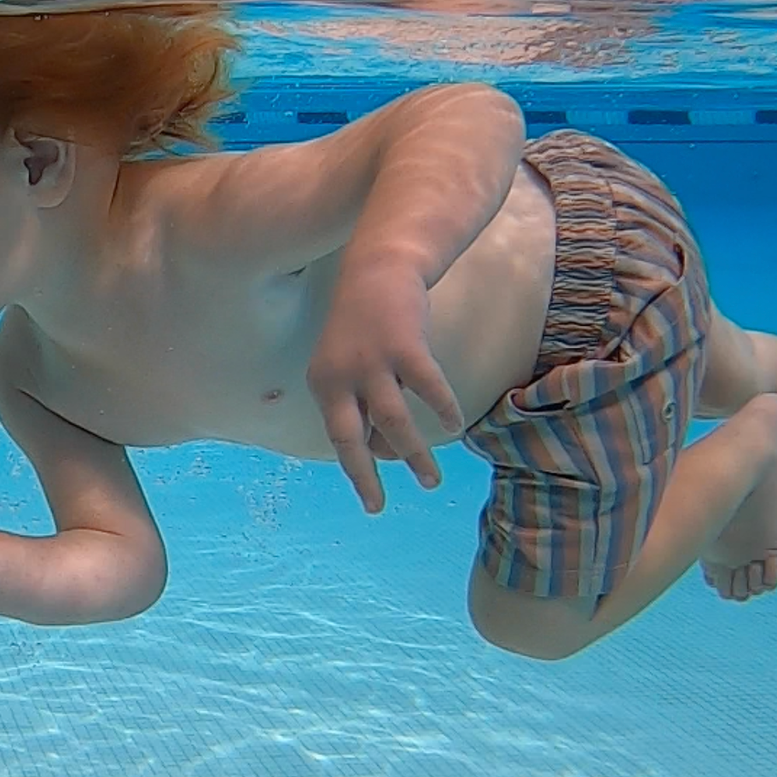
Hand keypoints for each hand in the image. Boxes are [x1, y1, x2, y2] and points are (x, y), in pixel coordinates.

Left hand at [306, 260, 464, 513]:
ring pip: (393, 421)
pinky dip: (442, 408)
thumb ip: (362, 405)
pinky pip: (428, 387)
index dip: (357, 470)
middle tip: (379, 507)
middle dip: (365, 476)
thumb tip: (384, 451)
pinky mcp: (405, 345)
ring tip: (431, 479)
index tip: (373, 500)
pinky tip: (454, 424)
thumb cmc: (366, 327)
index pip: (338, 438)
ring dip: (413, 454)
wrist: (378, 268)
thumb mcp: (351, 366)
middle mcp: (339, 375)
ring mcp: (371, 360)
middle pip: (349, 439)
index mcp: (322, 383)